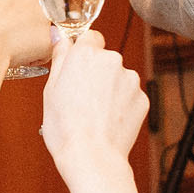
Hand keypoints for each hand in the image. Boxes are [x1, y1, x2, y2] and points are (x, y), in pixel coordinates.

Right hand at [0, 0, 51, 71]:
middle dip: (29, 15)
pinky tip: (17, 58)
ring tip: (11, 47)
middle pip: (37, 3)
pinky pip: (45, 49)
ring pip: (43, 26)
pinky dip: (35, 56)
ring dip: (33, 36)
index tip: (12, 10)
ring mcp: (44, 15)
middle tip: (12, 30)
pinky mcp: (49, 38)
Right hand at [39, 31, 148, 180]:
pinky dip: (121, 104)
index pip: (90, 37)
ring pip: (118, 78)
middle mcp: (112, 60)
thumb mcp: (51, 89)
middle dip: (96, 73)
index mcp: (86, 54)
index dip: (83, 53)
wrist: (92, 157)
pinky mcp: (142, 98)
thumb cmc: (65, 128)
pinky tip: (108, 120)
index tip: (77, 69)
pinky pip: (129, 95)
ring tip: (95, 113)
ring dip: (110, 89)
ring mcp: (130, 80)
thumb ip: (60, 57)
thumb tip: (60, 35)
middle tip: (81, 98)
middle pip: (105, 59)